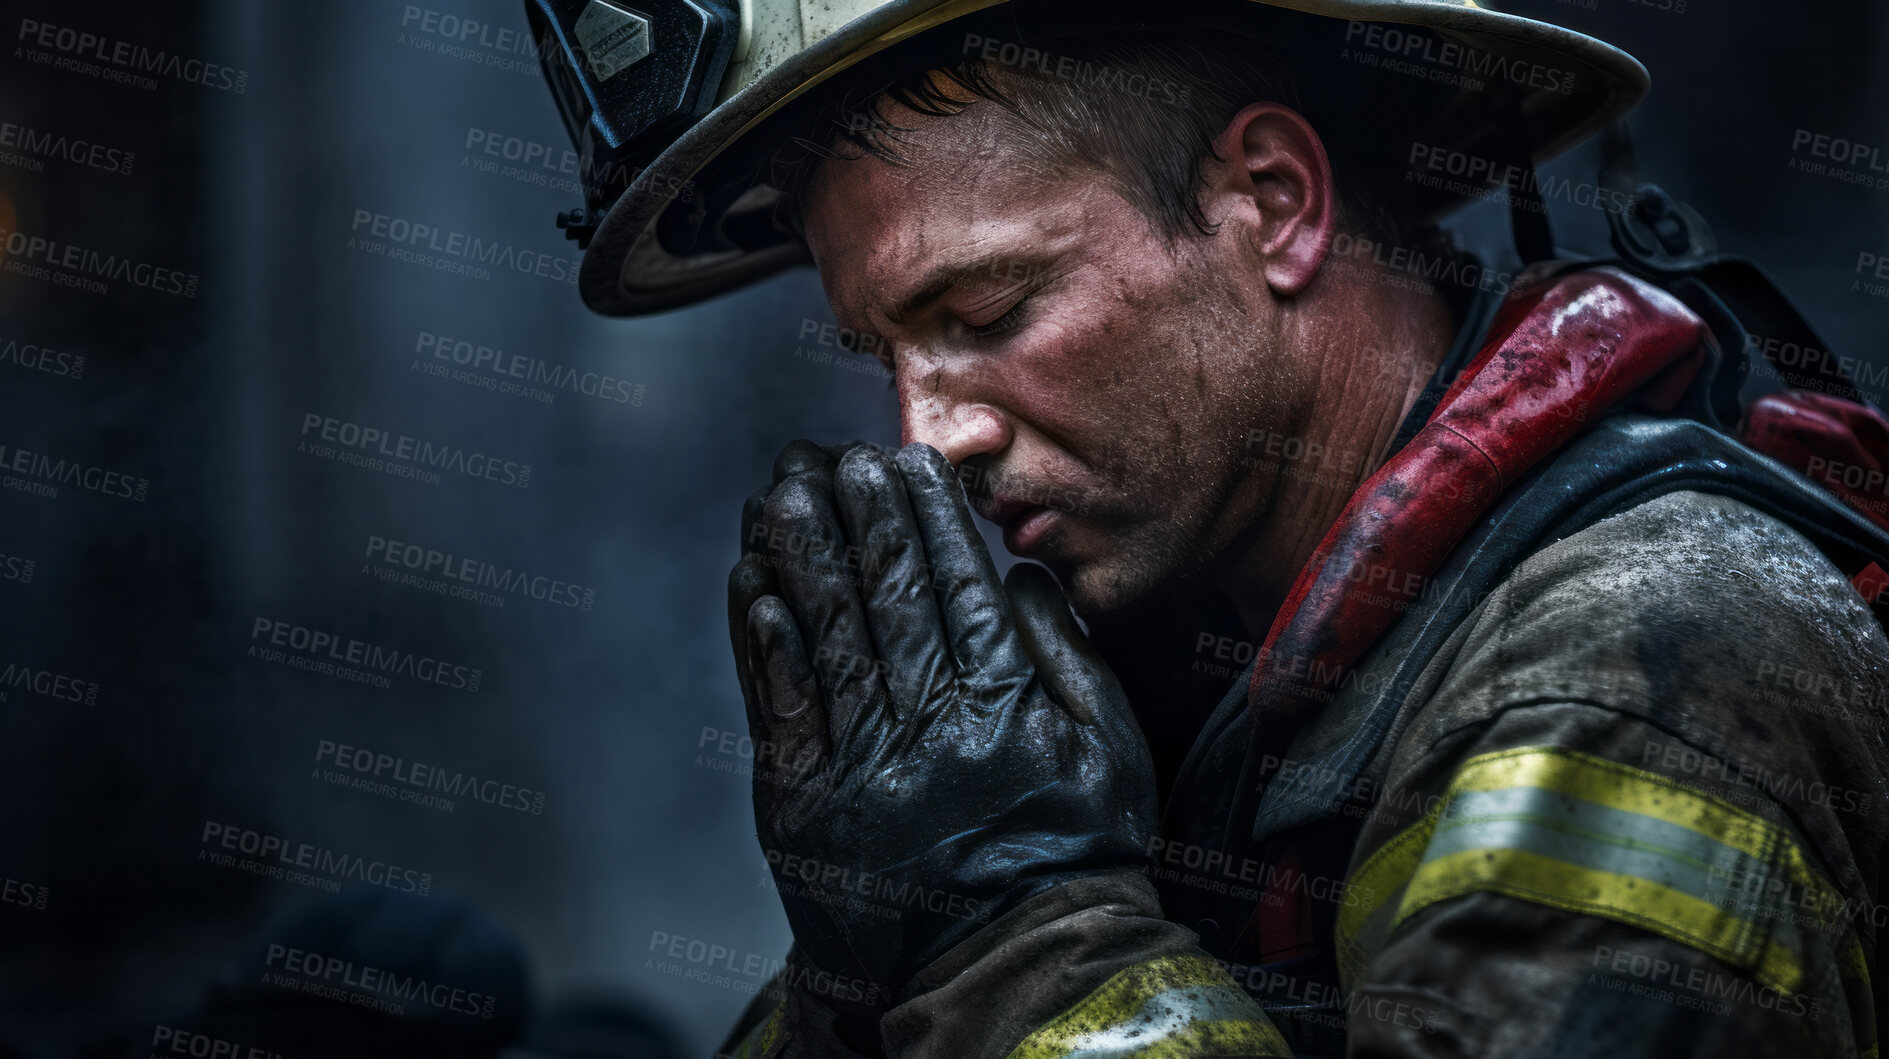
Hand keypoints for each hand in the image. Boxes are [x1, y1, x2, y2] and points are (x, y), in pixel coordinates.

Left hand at [725, 440, 1157, 1014]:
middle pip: (883, 593)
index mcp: (1004, 704)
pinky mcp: (807, 801)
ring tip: (783, 491)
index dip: (925, 514)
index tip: (904, 459)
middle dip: (856, 513)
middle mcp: (928, 723)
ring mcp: (861, 761)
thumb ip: (1068, 657)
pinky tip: (754, 580)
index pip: (956, 583)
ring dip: (799, 553)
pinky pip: (780, 703)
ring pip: (824, 633)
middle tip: (833, 453)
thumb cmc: (1072, 854)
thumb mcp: (1110, 751)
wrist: (1008, 969)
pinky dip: (763, 638)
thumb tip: (1022, 575)